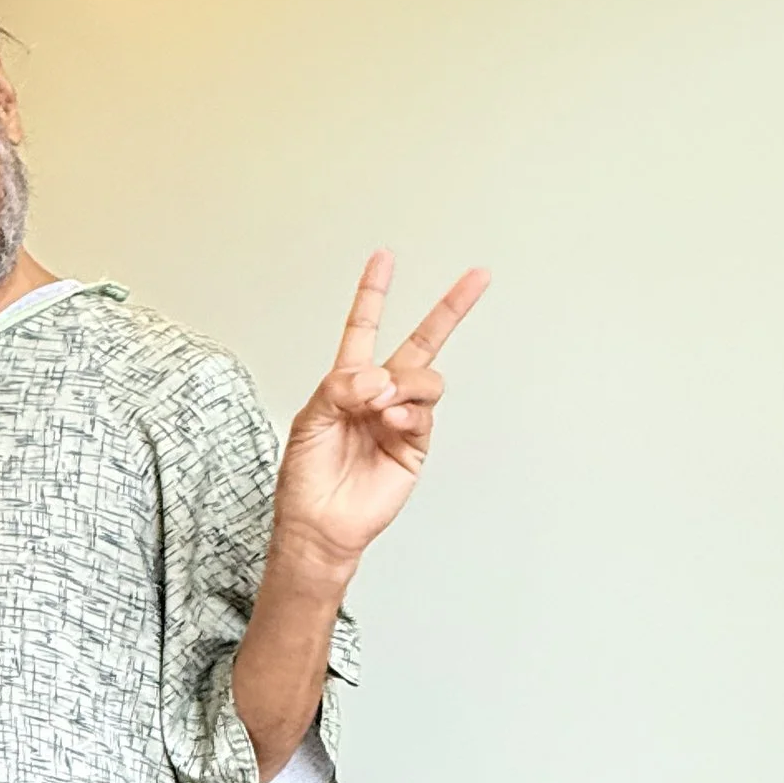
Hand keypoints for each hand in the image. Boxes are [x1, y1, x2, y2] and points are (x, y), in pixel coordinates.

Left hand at [272, 251, 487, 578]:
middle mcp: (379, 395)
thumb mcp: (310, 420)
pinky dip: (408, 412)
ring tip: (380, 408)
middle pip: (421, 342)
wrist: (321, 524)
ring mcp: (400, 418)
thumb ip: (341, 387)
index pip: (364, 326)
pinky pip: (423, 413)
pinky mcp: (415, 444)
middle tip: (476, 278)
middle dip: (450, 309)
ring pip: (425, 378)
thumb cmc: (306, 477)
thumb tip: (381, 376)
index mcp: (347, 381)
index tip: (384, 258)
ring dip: (405, 385)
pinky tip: (389, 422)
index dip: (374, 293)